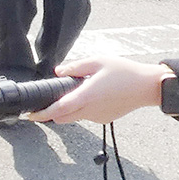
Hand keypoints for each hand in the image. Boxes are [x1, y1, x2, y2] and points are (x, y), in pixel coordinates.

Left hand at [27, 57, 167, 124]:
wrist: (147, 87)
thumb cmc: (123, 71)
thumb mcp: (97, 61)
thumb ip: (75, 67)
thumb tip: (58, 72)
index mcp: (87, 95)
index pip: (60, 108)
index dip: (43, 113)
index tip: (31, 115)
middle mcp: (91, 110)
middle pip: (63, 117)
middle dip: (50, 113)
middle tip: (43, 103)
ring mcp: (98, 116)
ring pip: (74, 117)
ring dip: (66, 109)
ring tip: (70, 91)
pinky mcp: (105, 118)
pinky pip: (86, 115)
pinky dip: (80, 108)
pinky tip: (88, 94)